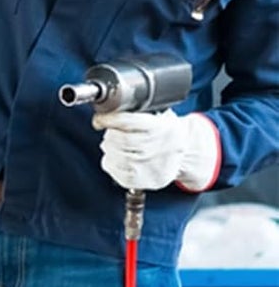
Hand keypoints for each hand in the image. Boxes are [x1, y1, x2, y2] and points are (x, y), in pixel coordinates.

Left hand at [93, 110, 221, 191]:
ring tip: (122, 145)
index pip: (125, 122)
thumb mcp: (162, 116)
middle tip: (116, 132)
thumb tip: (111, 107)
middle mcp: (150, 149)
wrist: (185, 156)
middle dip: (111, 133)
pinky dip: (111, 160)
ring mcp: (142, 166)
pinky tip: (122, 157)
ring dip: (110, 146)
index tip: (100, 119)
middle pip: (115, 138)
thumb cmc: (168, 134)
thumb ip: (138, 113)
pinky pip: (109, 166)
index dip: (108, 119)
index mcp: (157, 129)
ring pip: (110, 152)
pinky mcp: (133, 179)